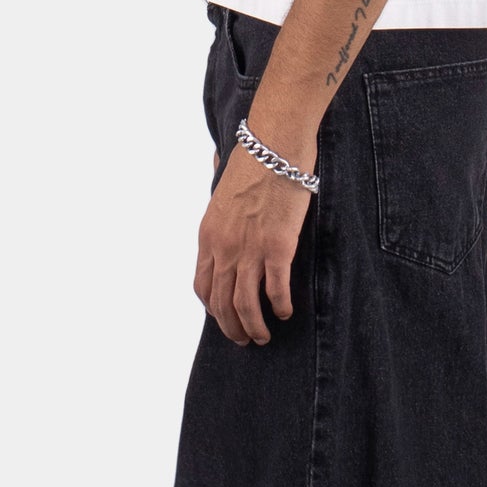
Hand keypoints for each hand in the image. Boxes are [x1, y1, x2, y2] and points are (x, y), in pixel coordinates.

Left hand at [194, 139, 313, 346]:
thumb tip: (215, 170)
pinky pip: (274, 290)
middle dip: (231, 327)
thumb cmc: (253, 160)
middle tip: (244, 339)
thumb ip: (219, 198)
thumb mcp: (221, 186)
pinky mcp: (276, 248)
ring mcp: (249, 250)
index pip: (202, 285)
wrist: (273, 146)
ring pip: (244, 304)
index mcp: (208, 236)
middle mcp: (223, 248)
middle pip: (221, 302)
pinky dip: (279, 307)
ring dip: (253, 327)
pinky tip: (285, 313)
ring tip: (263, 337)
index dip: (212, 308)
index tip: (224, 318)